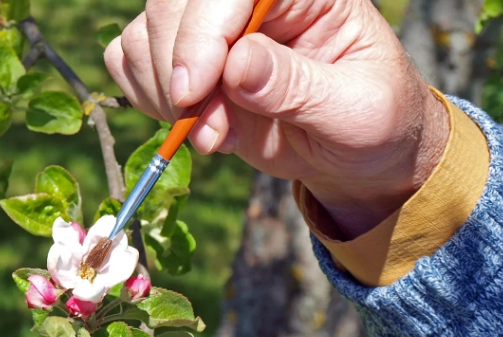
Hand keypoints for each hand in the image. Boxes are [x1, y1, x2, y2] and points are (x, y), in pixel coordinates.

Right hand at [104, 0, 449, 236]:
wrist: (354, 156)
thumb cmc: (372, 123)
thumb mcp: (356, 110)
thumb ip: (298, 86)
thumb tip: (236, 66)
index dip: (201, 34)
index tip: (193, 94)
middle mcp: (249, 2)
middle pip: (172, 4)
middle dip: (176, 72)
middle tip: (210, 132)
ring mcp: (212, 30)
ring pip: (143, 34)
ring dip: (163, 95)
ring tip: (216, 136)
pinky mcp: (185, 62)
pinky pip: (129, 62)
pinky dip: (145, 99)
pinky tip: (194, 125)